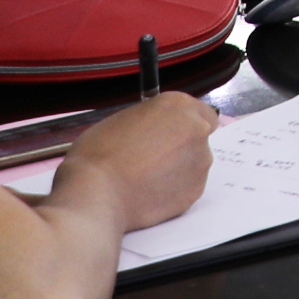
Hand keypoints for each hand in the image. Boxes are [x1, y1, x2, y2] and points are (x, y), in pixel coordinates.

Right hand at [51, 94, 218, 232]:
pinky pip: (189, 186)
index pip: (201, 111)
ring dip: (179, 168)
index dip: (184, 124)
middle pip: (199, 136)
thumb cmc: (99, 154)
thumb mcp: (121, 119)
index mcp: (178, 105)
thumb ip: (150, 120)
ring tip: (146, 178)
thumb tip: (155, 129)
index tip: (171, 133)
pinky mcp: (197, 190)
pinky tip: (150, 192)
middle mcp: (197, 130)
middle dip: (182, 146)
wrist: (98, 193)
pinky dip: (175, 189)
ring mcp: (201, 161)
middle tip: (154, 158)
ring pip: (195, 162)